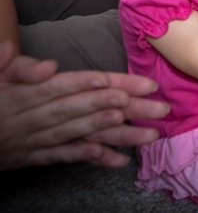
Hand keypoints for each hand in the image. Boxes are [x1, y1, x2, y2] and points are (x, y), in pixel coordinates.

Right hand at [0, 41, 168, 169]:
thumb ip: (16, 67)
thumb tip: (46, 65)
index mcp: (25, 95)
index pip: (66, 86)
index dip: (95, 85)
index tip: (124, 85)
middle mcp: (34, 119)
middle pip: (82, 110)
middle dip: (121, 107)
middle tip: (155, 104)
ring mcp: (36, 140)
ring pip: (81, 136)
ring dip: (117, 135)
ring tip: (149, 134)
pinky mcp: (36, 156)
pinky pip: (68, 157)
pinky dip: (94, 159)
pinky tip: (120, 160)